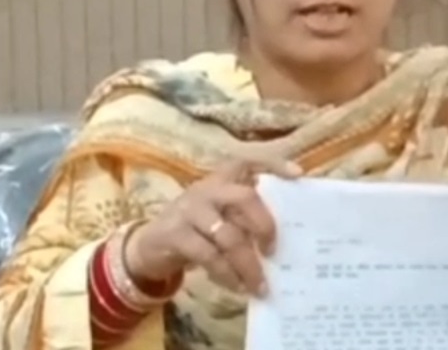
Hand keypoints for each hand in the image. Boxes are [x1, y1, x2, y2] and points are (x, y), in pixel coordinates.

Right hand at [123, 158, 300, 295]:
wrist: (148, 245)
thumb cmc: (195, 229)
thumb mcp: (218, 214)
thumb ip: (243, 216)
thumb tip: (283, 240)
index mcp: (222, 180)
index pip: (249, 161)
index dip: (274, 164)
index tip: (298, 174)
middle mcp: (207, 189)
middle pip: (245, 198)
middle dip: (265, 225)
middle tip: (275, 251)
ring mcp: (190, 210)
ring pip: (229, 235)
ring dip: (248, 264)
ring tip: (260, 285)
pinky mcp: (176, 234)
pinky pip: (209, 256)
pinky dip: (227, 274)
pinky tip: (237, 286)